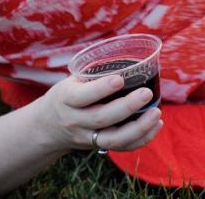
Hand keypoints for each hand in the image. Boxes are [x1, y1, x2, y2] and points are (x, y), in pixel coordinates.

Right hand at [40, 75, 162, 152]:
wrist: (48, 127)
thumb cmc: (66, 96)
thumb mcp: (70, 81)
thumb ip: (93, 73)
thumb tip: (127, 56)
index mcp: (66, 98)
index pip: (82, 96)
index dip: (101, 89)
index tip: (120, 79)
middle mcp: (75, 120)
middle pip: (101, 118)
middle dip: (127, 106)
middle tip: (146, 93)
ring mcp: (86, 137)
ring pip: (113, 139)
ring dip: (138, 128)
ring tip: (156, 113)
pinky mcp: (97, 147)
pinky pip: (121, 148)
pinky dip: (141, 139)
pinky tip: (156, 125)